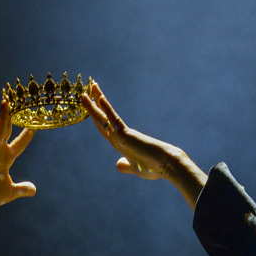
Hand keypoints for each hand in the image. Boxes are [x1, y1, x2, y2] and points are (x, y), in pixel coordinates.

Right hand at [0, 99, 35, 212]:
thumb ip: (22, 189)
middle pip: (8, 130)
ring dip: (2, 116)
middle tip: (22, 102)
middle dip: (14, 117)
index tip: (37, 121)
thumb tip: (33, 190)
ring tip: (6, 101)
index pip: (20, 143)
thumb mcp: (11, 192)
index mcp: (6, 159)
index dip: (28, 133)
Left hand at [81, 82, 206, 206]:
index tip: (91, 105)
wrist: (167, 165)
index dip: (96, 116)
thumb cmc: (154, 168)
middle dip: (94, 104)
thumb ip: (126, 166)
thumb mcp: (135, 168)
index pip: (104, 127)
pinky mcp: (127, 135)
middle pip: (102, 118)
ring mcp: (123, 134)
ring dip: (95, 102)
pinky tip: (100, 99)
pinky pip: (114, 120)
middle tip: (87, 89)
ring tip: (90, 86)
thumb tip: (118, 164)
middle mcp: (120, 136)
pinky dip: (107, 109)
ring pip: (104, 116)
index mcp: (121, 143)